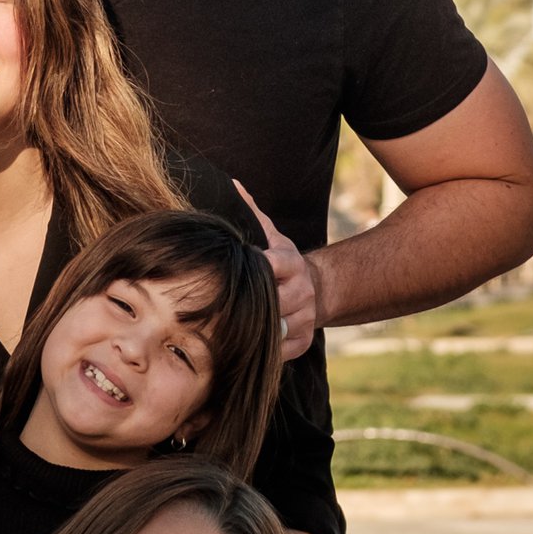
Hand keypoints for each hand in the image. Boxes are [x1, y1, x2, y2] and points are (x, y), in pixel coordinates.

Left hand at [234, 184, 320, 362]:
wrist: (316, 290)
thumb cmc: (282, 262)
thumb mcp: (272, 235)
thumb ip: (252, 214)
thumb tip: (232, 184)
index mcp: (291, 263)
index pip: (273, 266)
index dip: (255, 268)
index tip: (233, 272)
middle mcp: (302, 291)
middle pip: (274, 300)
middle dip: (250, 304)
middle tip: (216, 307)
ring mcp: (305, 317)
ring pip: (276, 327)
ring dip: (252, 329)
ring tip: (223, 328)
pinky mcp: (303, 341)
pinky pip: (280, 349)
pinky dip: (262, 349)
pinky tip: (241, 345)